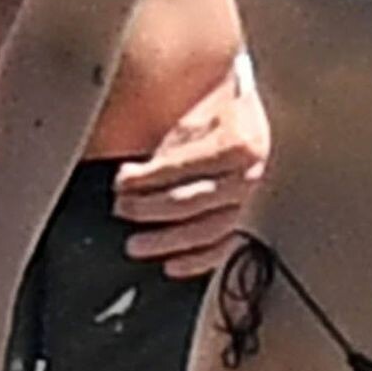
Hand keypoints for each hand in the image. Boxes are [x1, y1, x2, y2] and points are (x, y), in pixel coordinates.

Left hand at [112, 63, 268, 278]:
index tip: (123, 180)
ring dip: (168, 241)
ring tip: (137, 244)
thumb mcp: (188, 112)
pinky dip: (197, 261)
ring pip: (209, 230)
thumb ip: (165, 141)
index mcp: (239, 141)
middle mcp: (249, 174)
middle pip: (196, 200)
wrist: (239, 105)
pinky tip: (172, 265)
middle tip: (122, 207)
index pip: (188, 165)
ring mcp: (248, 199)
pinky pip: (223, 247)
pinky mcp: (243, 217)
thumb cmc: (209, 109)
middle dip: (152, 207)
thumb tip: (130, 171)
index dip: (151, 176)